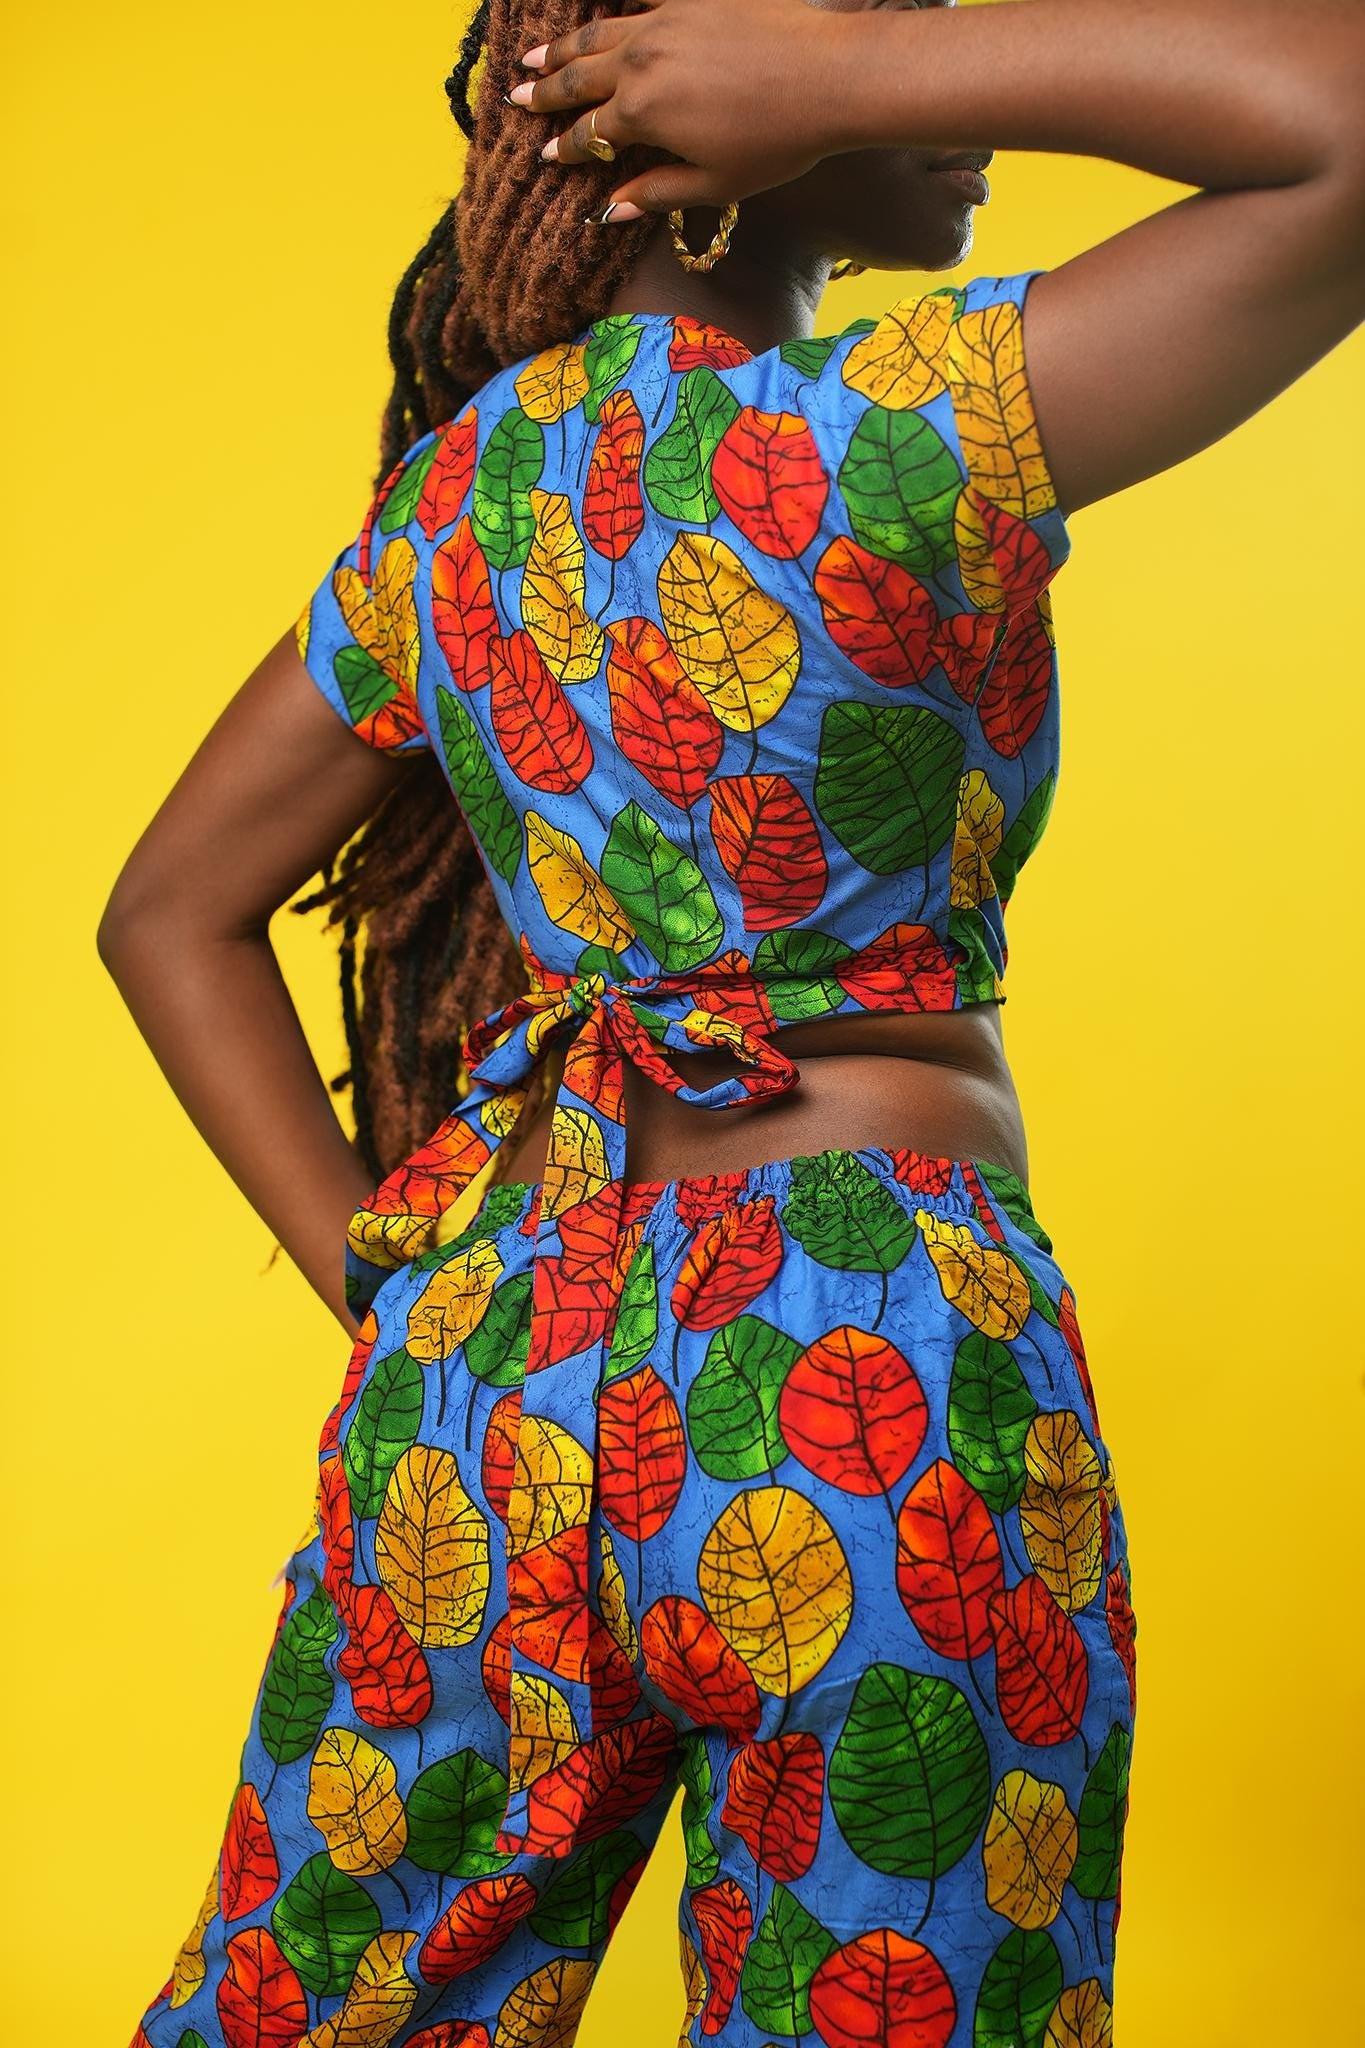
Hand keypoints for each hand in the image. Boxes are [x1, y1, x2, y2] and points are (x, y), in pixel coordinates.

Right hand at [507, 0, 850, 216]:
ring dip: (563, 47)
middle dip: (545, 90)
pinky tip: (600, 11)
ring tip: (536, 54)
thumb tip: (606, 210)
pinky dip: (614, 7)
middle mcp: (641, 60)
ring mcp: (664, 20)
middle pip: (579, 77)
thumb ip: (656, 193)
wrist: (830, 75)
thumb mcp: (715, 184)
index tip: (544, 154)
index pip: (587, 133)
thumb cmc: (777, 141)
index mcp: (641, 113)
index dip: (563, 147)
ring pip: (598, 33)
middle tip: (515, 96)